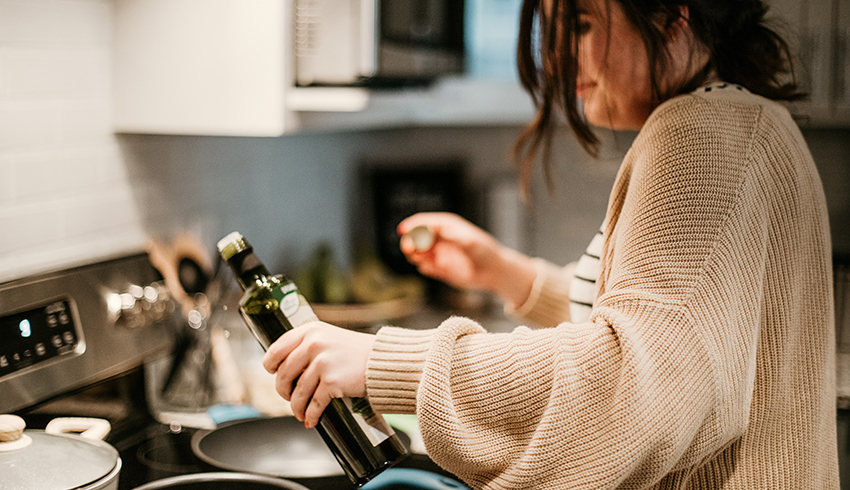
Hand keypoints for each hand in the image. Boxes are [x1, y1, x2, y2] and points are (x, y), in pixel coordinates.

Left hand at [262, 322, 375, 427]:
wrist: (381, 361)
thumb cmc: (355, 351)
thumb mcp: (328, 337)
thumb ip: (307, 345)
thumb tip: (284, 367)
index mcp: (310, 331)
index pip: (276, 349)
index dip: (270, 365)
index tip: (273, 373)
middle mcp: (313, 344)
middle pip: (283, 374)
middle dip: (283, 390)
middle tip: (289, 396)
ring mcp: (322, 363)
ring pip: (297, 393)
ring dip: (296, 407)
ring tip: (300, 413)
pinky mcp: (332, 381)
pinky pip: (313, 404)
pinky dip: (311, 414)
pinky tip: (311, 419)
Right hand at [397, 212, 535, 306]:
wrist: (494, 272)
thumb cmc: (485, 252)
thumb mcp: (469, 241)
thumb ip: (450, 235)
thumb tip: (432, 228)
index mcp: (445, 226)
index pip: (423, 222)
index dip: (411, 225)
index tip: (403, 231)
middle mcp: (439, 239)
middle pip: (416, 238)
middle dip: (409, 242)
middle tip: (408, 249)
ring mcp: (438, 254)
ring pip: (417, 253)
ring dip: (414, 255)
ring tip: (421, 259)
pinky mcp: (439, 268)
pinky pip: (425, 268)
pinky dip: (425, 268)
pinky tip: (435, 269)